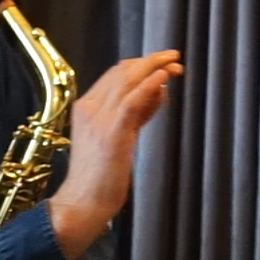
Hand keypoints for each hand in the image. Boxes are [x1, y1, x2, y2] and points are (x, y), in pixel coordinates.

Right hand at [48, 49, 182, 259]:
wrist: (83, 202)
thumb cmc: (102, 177)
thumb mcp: (119, 138)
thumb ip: (137, 114)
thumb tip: (159, 90)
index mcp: (85, 108)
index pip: (114, 76)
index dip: (141, 65)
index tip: (162, 62)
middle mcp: (89, 108)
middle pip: (121, 72)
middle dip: (150, 61)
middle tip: (174, 56)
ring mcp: (98, 119)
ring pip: (127, 81)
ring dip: (154, 67)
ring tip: (175, 64)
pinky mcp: (111, 132)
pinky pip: (132, 100)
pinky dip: (149, 84)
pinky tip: (163, 77)